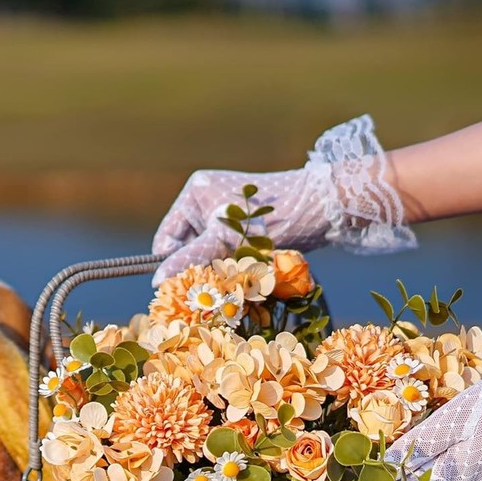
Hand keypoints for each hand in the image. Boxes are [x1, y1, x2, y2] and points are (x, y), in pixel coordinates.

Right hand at [151, 114, 415, 285]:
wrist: (325, 209)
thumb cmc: (273, 219)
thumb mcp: (226, 242)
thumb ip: (190, 260)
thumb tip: (157, 281)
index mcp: (195, 193)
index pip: (166, 240)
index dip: (173, 265)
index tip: (187, 287)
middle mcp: (208, 201)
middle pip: (187, 250)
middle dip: (201, 270)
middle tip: (218, 285)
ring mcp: (227, 215)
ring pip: (209, 258)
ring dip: (220, 273)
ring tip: (240, 278)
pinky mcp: (247, 229)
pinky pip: (228, 257)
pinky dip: (235, 270)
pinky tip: (250, 275)